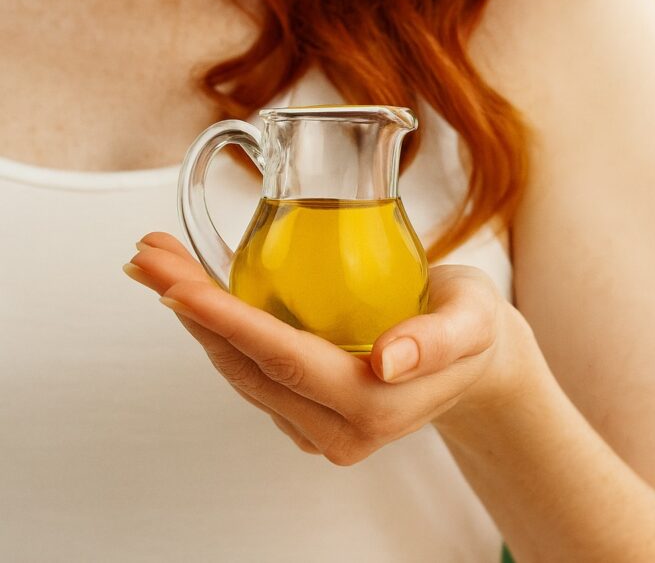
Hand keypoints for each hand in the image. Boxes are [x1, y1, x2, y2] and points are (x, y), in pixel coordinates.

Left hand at [123, 232, 537, 463]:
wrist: (475, 356)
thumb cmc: (471, 323)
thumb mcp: (472, 319)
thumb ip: (438, 340)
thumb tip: (389, 361)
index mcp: (376, 409)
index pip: (286, 361)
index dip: (228, 322)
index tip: (178, 286)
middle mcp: (339, 431)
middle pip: (247, 366)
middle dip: (190, 309)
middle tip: (146, 255)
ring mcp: (317, 429)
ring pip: (239, 371)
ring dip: (193, 316)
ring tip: (156, 262)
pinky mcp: (306, 417)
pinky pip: (251, 372)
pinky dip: (217, 329)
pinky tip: (194, 289)